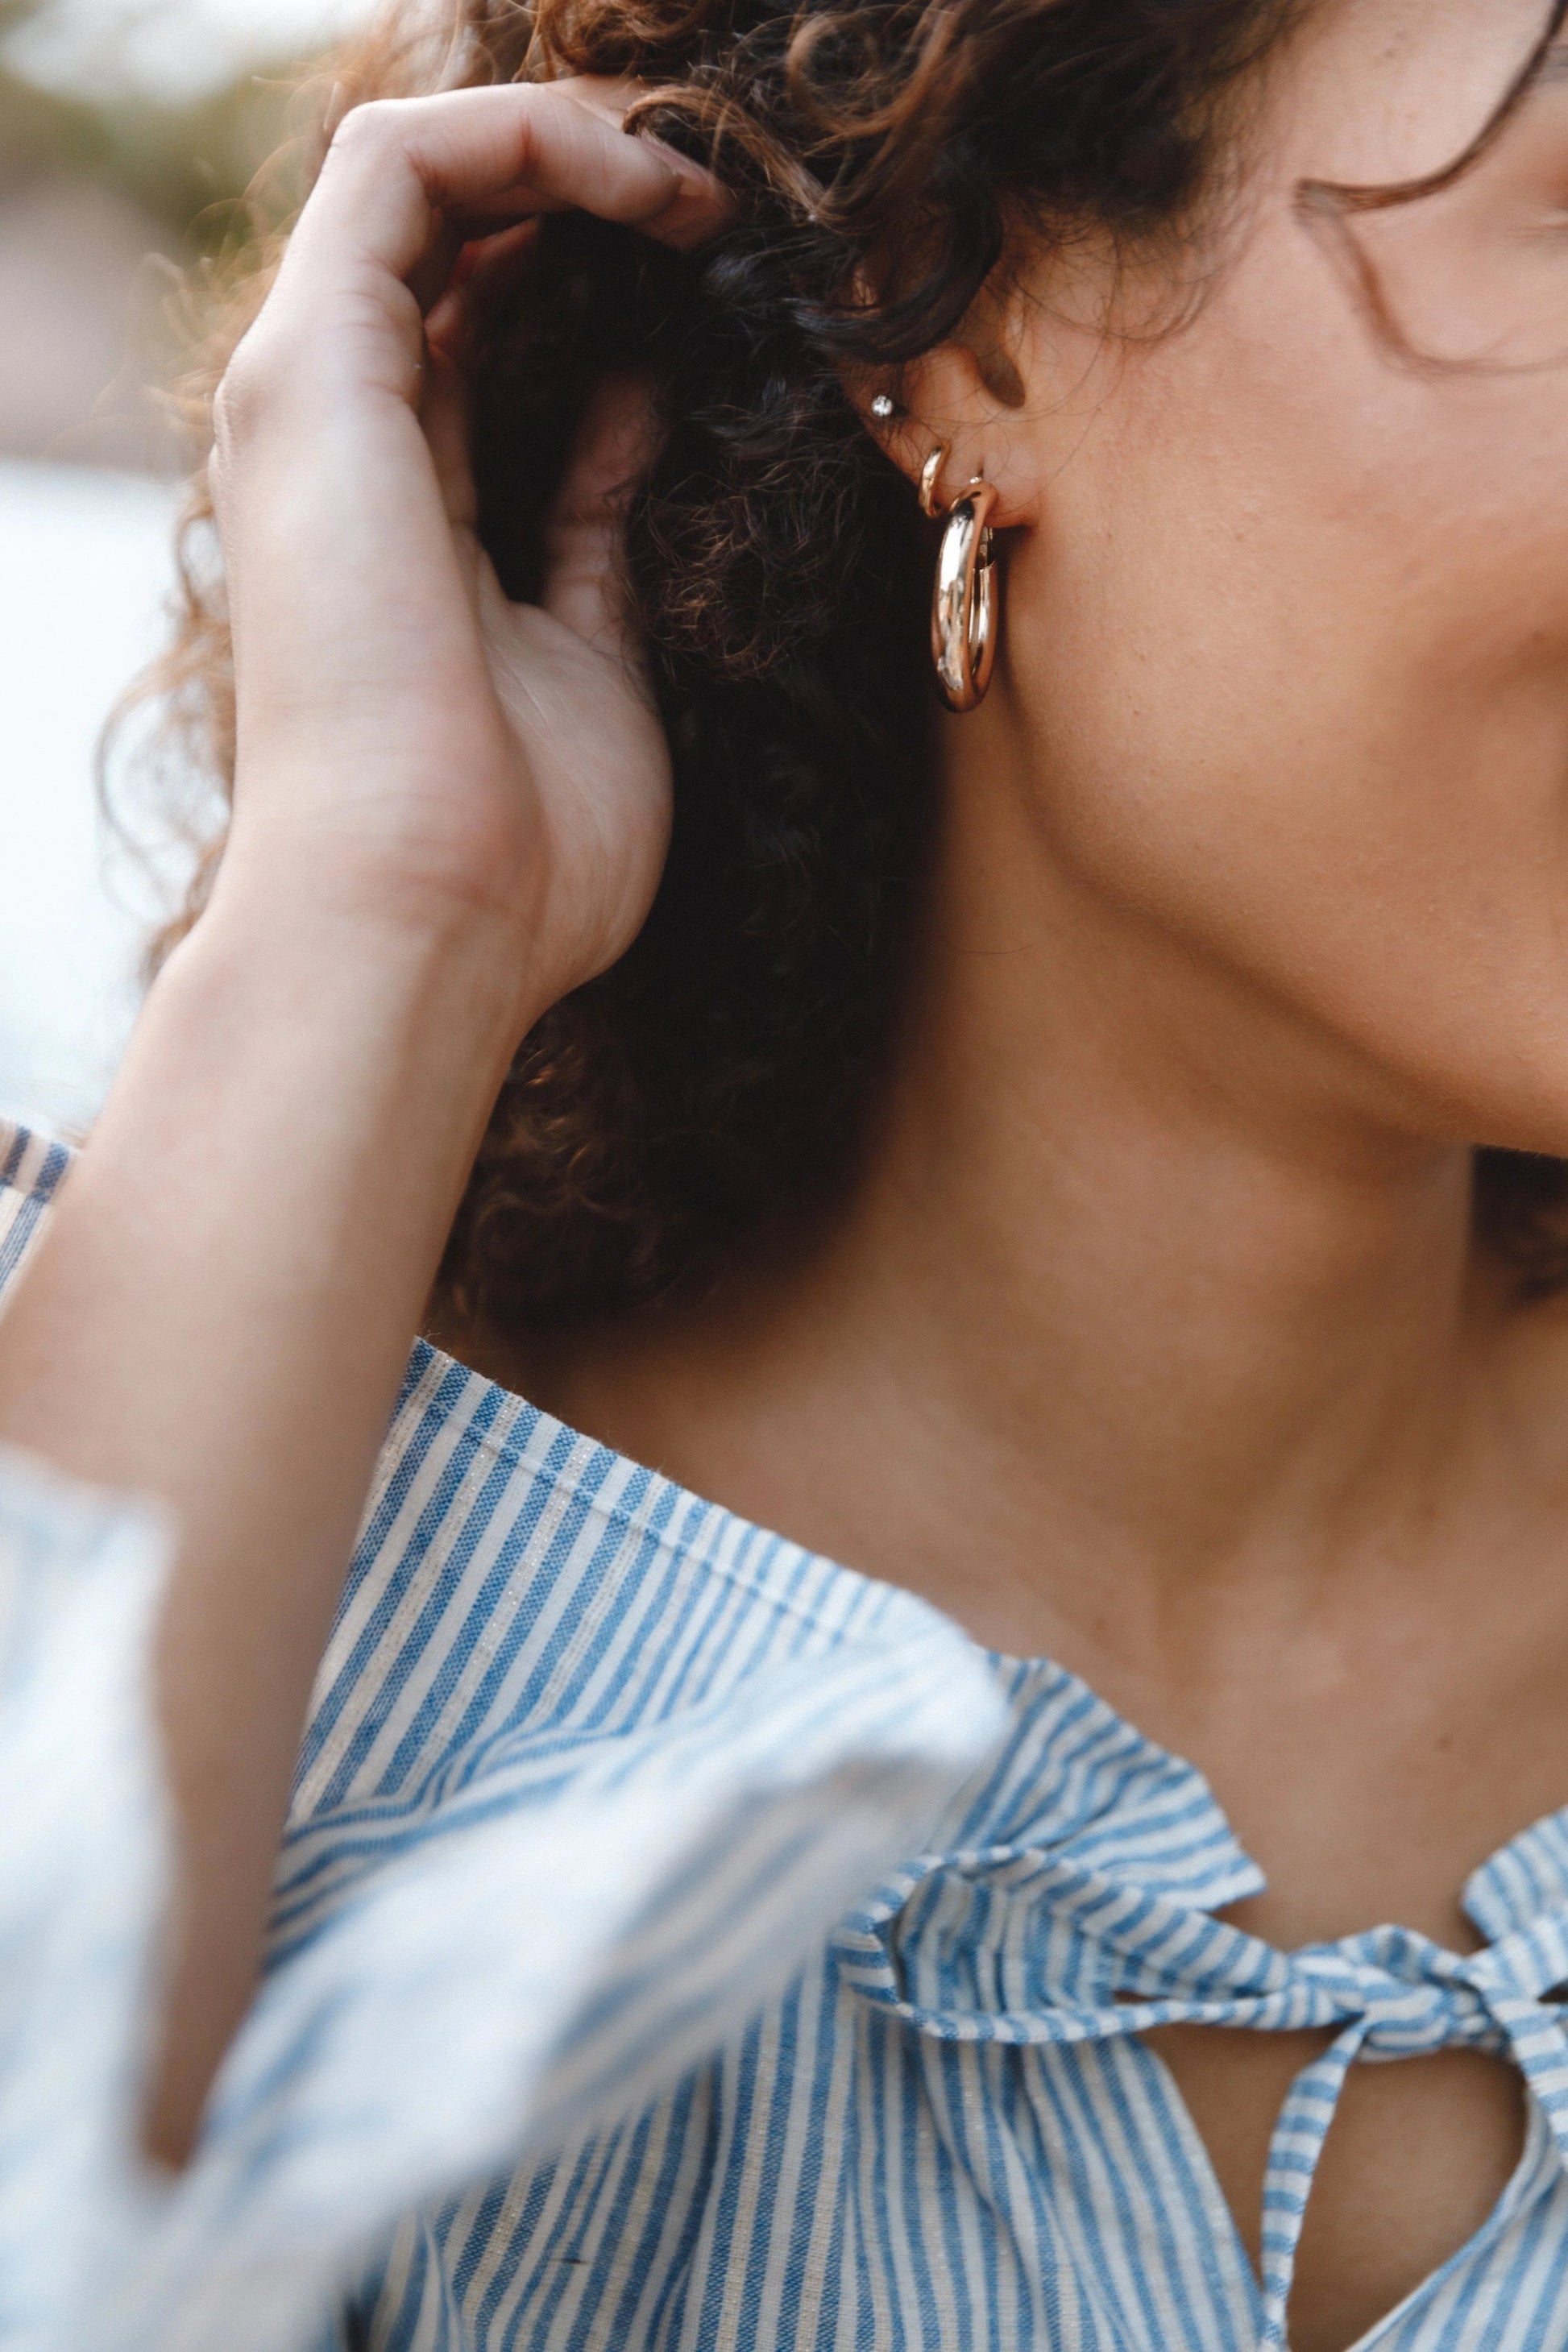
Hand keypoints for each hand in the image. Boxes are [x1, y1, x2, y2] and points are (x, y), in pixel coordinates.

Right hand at [206, 78, 729, 1034]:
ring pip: (415, 177)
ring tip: (695, 192)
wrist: (434, 918)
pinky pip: (400, 168)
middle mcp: (345, 446)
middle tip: (720, 215)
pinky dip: (524, 138)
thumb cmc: (524, 850)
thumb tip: (640, 404)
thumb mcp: (593, 650)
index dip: (594, 279)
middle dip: (589, 197)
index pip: (481, 338)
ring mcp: (317, 404)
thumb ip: (599, 521)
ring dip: (566, 148)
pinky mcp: (316, 372)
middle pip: (452, 249)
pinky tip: (648, 190)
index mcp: (403, 517)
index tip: (720, 282)